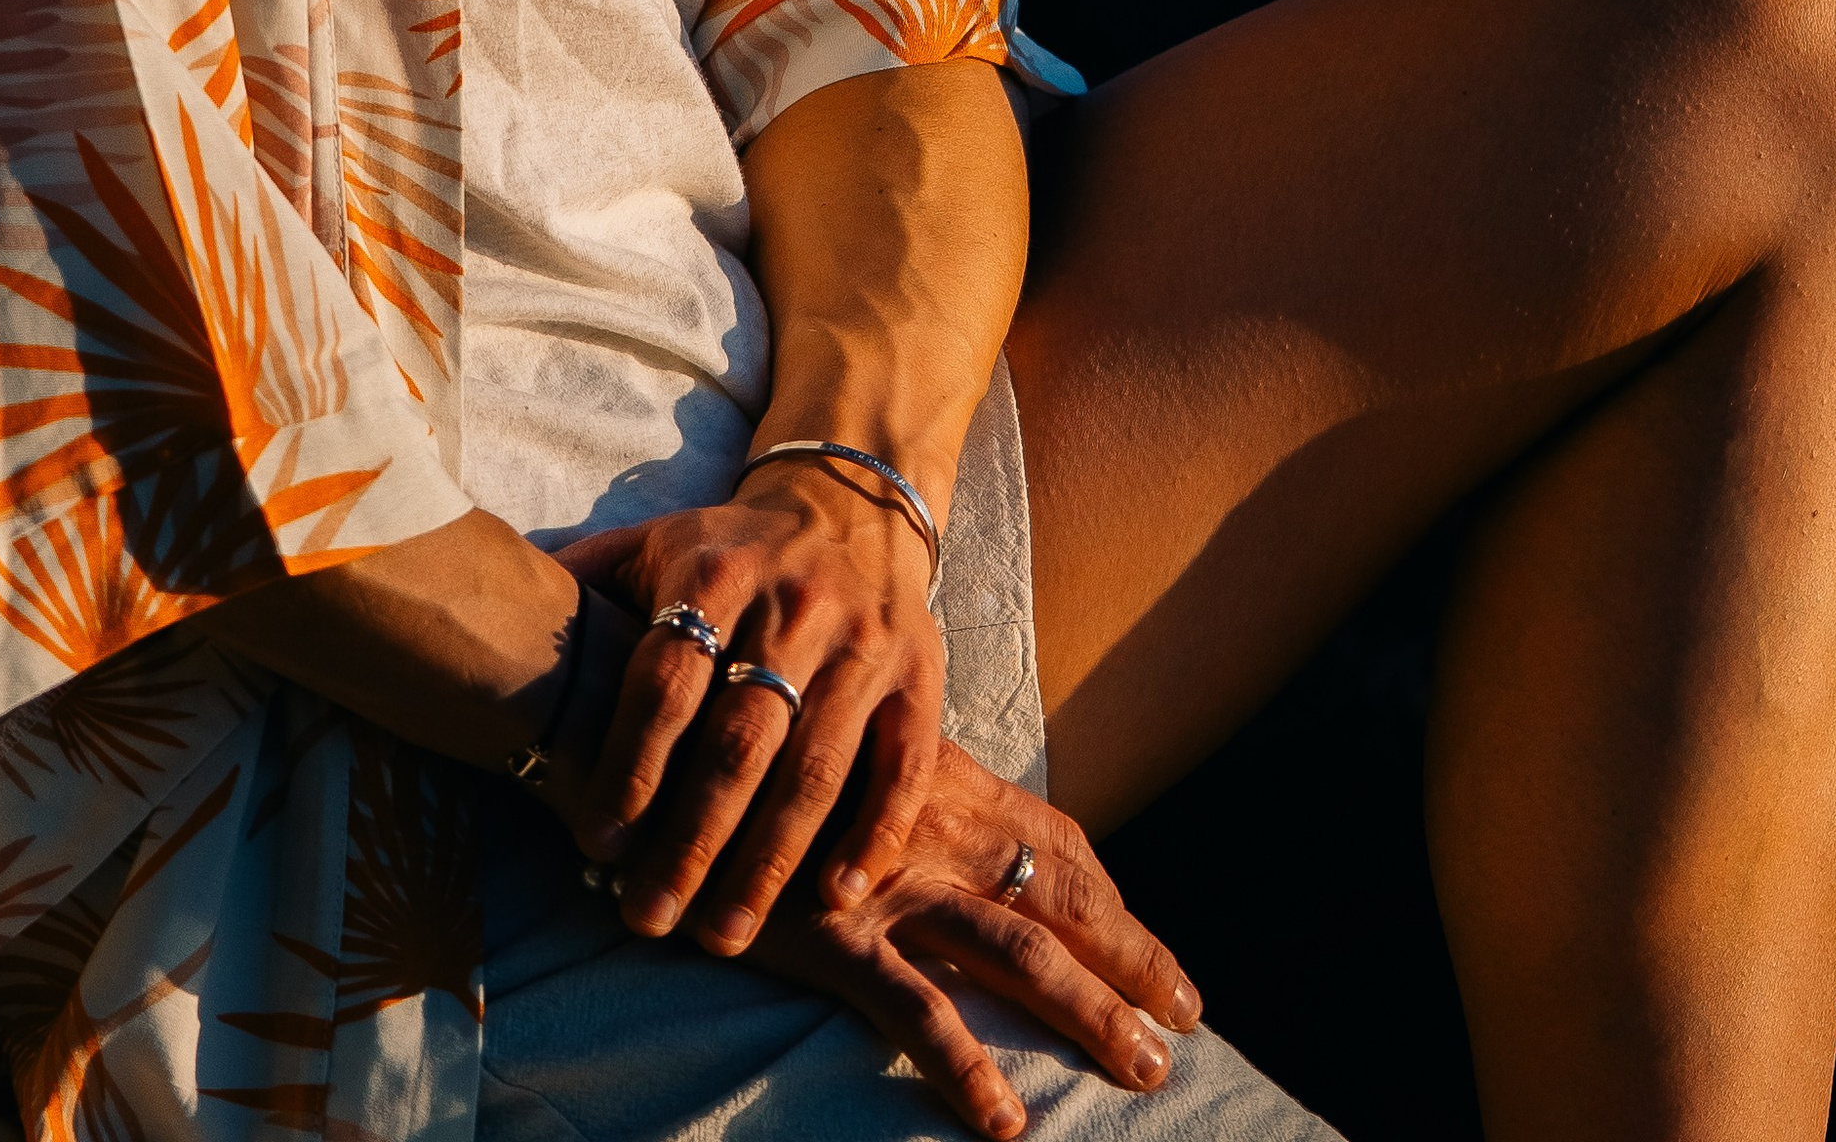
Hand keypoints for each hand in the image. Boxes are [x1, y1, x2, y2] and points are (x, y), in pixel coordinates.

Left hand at [561, 466, 947, 944]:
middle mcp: (794, 605)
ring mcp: (863, 643)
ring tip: (724, 934)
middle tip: (647, 916)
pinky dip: (875, 832)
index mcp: (715, 571)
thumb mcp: (652, 545)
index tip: (594, 843)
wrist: (850, 505)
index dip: (629, 763)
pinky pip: (904, 764)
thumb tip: (474, 598)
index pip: (667, 678)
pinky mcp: (921, 677)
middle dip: (690, 839)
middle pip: (738, 739)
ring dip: (769, 860)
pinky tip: (836, 896)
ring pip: (816, 766)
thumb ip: (581, 581)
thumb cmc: (727, 552)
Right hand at [742, 769, 1201, 1136]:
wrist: (651, 732)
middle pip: (1058, 894)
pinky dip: (965, 1065)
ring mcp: (884, 880)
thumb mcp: (833, 748)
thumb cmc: (738, 738)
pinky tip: (1006, 1119)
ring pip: (1017, 950)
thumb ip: (891, 783)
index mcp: (935, 777)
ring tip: (1144, 1067)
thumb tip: (929, 825)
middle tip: (1184, 1016)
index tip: (1147, 944)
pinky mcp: (829, 933)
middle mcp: (927, 823)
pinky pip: (914, 1009)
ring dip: (1090, 1009)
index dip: (1109, 895)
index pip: (1051, 837)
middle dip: (1131, 956)